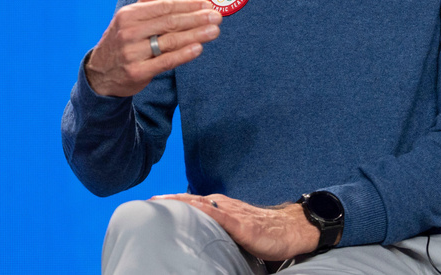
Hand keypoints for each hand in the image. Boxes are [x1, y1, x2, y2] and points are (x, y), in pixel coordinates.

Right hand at [85, 0, 221, 96]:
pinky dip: (183, 55)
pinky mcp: (136, 72)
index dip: (188, 5)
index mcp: (129, 14)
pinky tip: (198, 48)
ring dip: (196, 35)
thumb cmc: (124, 38)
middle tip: (217, 17)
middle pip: (170, 23)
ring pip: (170, 41)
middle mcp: (129, 32)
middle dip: (197, 19)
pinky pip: (164, 62)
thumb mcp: (132, 15)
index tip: (208, 4)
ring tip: (214, 31)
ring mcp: (131, 53)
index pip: (165, 6)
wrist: (101, 73)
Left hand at [150, 193, 320, 260]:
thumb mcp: (237, 231)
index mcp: (222, 208)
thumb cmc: (265, 233)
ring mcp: (232, 213)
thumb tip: (202, 240)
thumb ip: (220, 231)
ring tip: (159, 203)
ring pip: (200, 204)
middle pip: (191, 200)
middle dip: (170, 200)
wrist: (291, 229)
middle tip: (149, 201)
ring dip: (179, 202)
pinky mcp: (240, 224)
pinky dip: (202, 211)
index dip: (173, 201)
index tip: (153, 203)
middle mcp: (224, 205)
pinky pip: (218, 215)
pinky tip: (189, 211)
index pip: (193, 203)